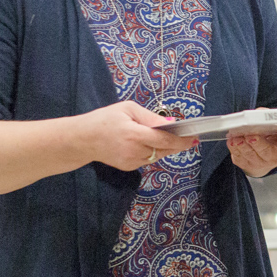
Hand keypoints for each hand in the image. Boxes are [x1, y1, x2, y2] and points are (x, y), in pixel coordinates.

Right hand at [80, 100, 195, 171]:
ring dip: (166, 149)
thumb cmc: (104, 119)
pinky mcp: (128, 167)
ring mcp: (131, 162)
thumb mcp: (127, 109)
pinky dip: (153, 152)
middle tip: (189, 138)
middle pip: (164, 151)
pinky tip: (152, 144)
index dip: (182, 140)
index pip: (164, 140)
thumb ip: (150, 117)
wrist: (82, 139)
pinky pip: (147, 160)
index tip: (194, 137)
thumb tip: (170, 124)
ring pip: (157, 156)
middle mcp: (134, 151)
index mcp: (134, 134)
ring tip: (172, 139)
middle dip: (178, 145)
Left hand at [227, 122, 276, 177]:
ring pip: (249, 155)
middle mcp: (272, 157)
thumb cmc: (274, 137)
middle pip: (265, 151)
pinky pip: (239, 158)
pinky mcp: (246, 165)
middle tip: (250, 136)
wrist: (269, 155)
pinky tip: (231, 141)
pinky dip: (234, 150)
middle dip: (257, 143)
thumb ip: (271, 118)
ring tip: (236, 138)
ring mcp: (259, 163)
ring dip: (242, 146)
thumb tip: (259, 112)